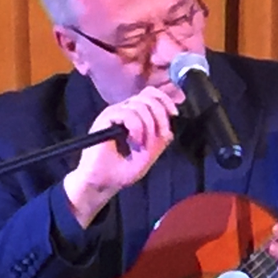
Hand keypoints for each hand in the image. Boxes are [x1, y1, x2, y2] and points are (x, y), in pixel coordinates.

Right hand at [63, 84, 183, 225]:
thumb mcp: (149, 154)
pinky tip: (134, 141)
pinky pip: (128, 114)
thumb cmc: (122, 170)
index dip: (165, 100)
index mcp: (135, 115)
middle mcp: (124, 111)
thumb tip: (171, 120)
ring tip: (141, 144)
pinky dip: (137, 128)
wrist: (103, 183)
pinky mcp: (105, 119)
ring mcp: (114, 114)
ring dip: (148, 126)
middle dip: (160, 116)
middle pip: (149, 97)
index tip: (174, 114)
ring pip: (140, 105)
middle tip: (159, 136)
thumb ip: (160, 138)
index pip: (152, 94)